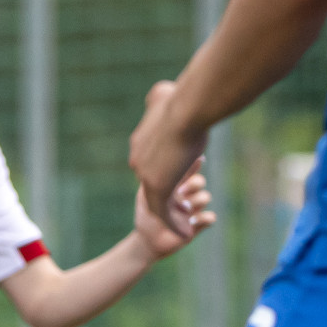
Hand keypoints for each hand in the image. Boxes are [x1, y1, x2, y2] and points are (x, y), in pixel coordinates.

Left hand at [128, 80, 211, 240]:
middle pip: (151, 185)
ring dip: (169, 216)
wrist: (188, 110)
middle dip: (165, 197)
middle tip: (180, 208)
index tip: (177, 181)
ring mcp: (146, 177)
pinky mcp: (157, 188)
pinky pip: (164, 213)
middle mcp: (139, 162)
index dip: (164, 175)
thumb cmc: (185, 100)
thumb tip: (161, 91)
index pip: (150, 165)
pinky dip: (174, 225)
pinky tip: (184, 235)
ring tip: (180, 228)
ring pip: (157, 202)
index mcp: (140, 144)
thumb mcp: (166, 94)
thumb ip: (160, 98)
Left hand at [132, 166, 215, 258]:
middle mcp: (186, 197)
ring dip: (196, 200)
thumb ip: (149, 181)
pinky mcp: (197, 226)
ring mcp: (193, 210)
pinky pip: (210, 217)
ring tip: (184, 208)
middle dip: (194, 183)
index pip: (186, 172)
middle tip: (180, 191)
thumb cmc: (145, 217)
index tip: (194, 161)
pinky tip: (191, 221)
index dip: (191, 166)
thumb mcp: (144, 197)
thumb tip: (152, 163)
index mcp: (174, 188)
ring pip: (206, 197)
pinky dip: (204, 217)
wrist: (147, 240)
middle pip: (199, 182)